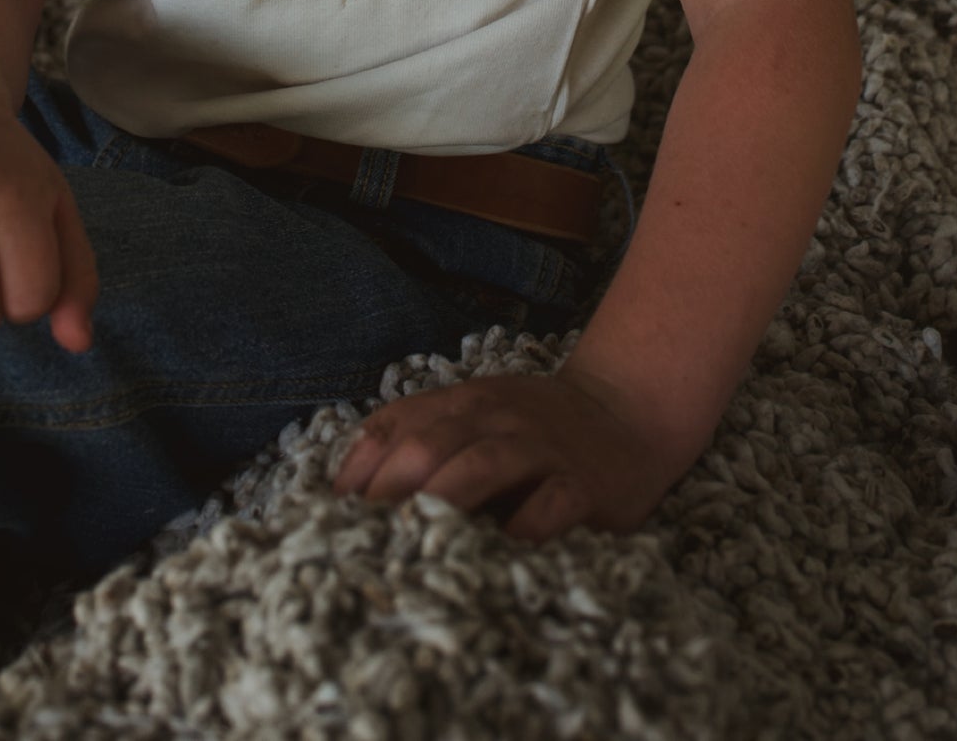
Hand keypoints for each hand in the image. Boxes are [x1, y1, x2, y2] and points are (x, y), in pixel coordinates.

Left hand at [331, 368, 684, 542]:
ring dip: (442, 502)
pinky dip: (523, 528)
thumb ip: (423, 439)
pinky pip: (550, 504)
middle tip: (360, 542)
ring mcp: (541, 449)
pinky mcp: (583, 484)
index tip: (331, 516)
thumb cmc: (532, 430)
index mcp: (463, 402)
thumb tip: (348, 498)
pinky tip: (501, 553)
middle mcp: (497, 418)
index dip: (359, 468)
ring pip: (483, 465)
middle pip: (431, 444)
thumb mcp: (476, 417)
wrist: (625, 412)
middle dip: (389, 490)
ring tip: (413, 543)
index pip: (396, 423)